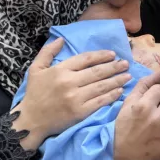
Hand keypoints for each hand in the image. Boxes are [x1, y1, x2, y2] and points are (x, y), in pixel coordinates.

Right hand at [12, 38, 130, 150]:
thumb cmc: (34, 94)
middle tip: (126, 63)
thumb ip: (47, 52)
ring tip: (128, 75)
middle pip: (97, 72)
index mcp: (60, 70)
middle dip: (114, 67)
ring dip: (117, 80)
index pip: (86, 59)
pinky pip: (100, 102)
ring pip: (101, 86)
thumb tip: (61, 39)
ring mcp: (76, 98)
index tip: (112, 54)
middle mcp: (69, 82)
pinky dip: (111, 95)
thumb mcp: (35, 69)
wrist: (31, 121)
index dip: (101, 55)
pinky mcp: (80, 112)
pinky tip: (120, 91)